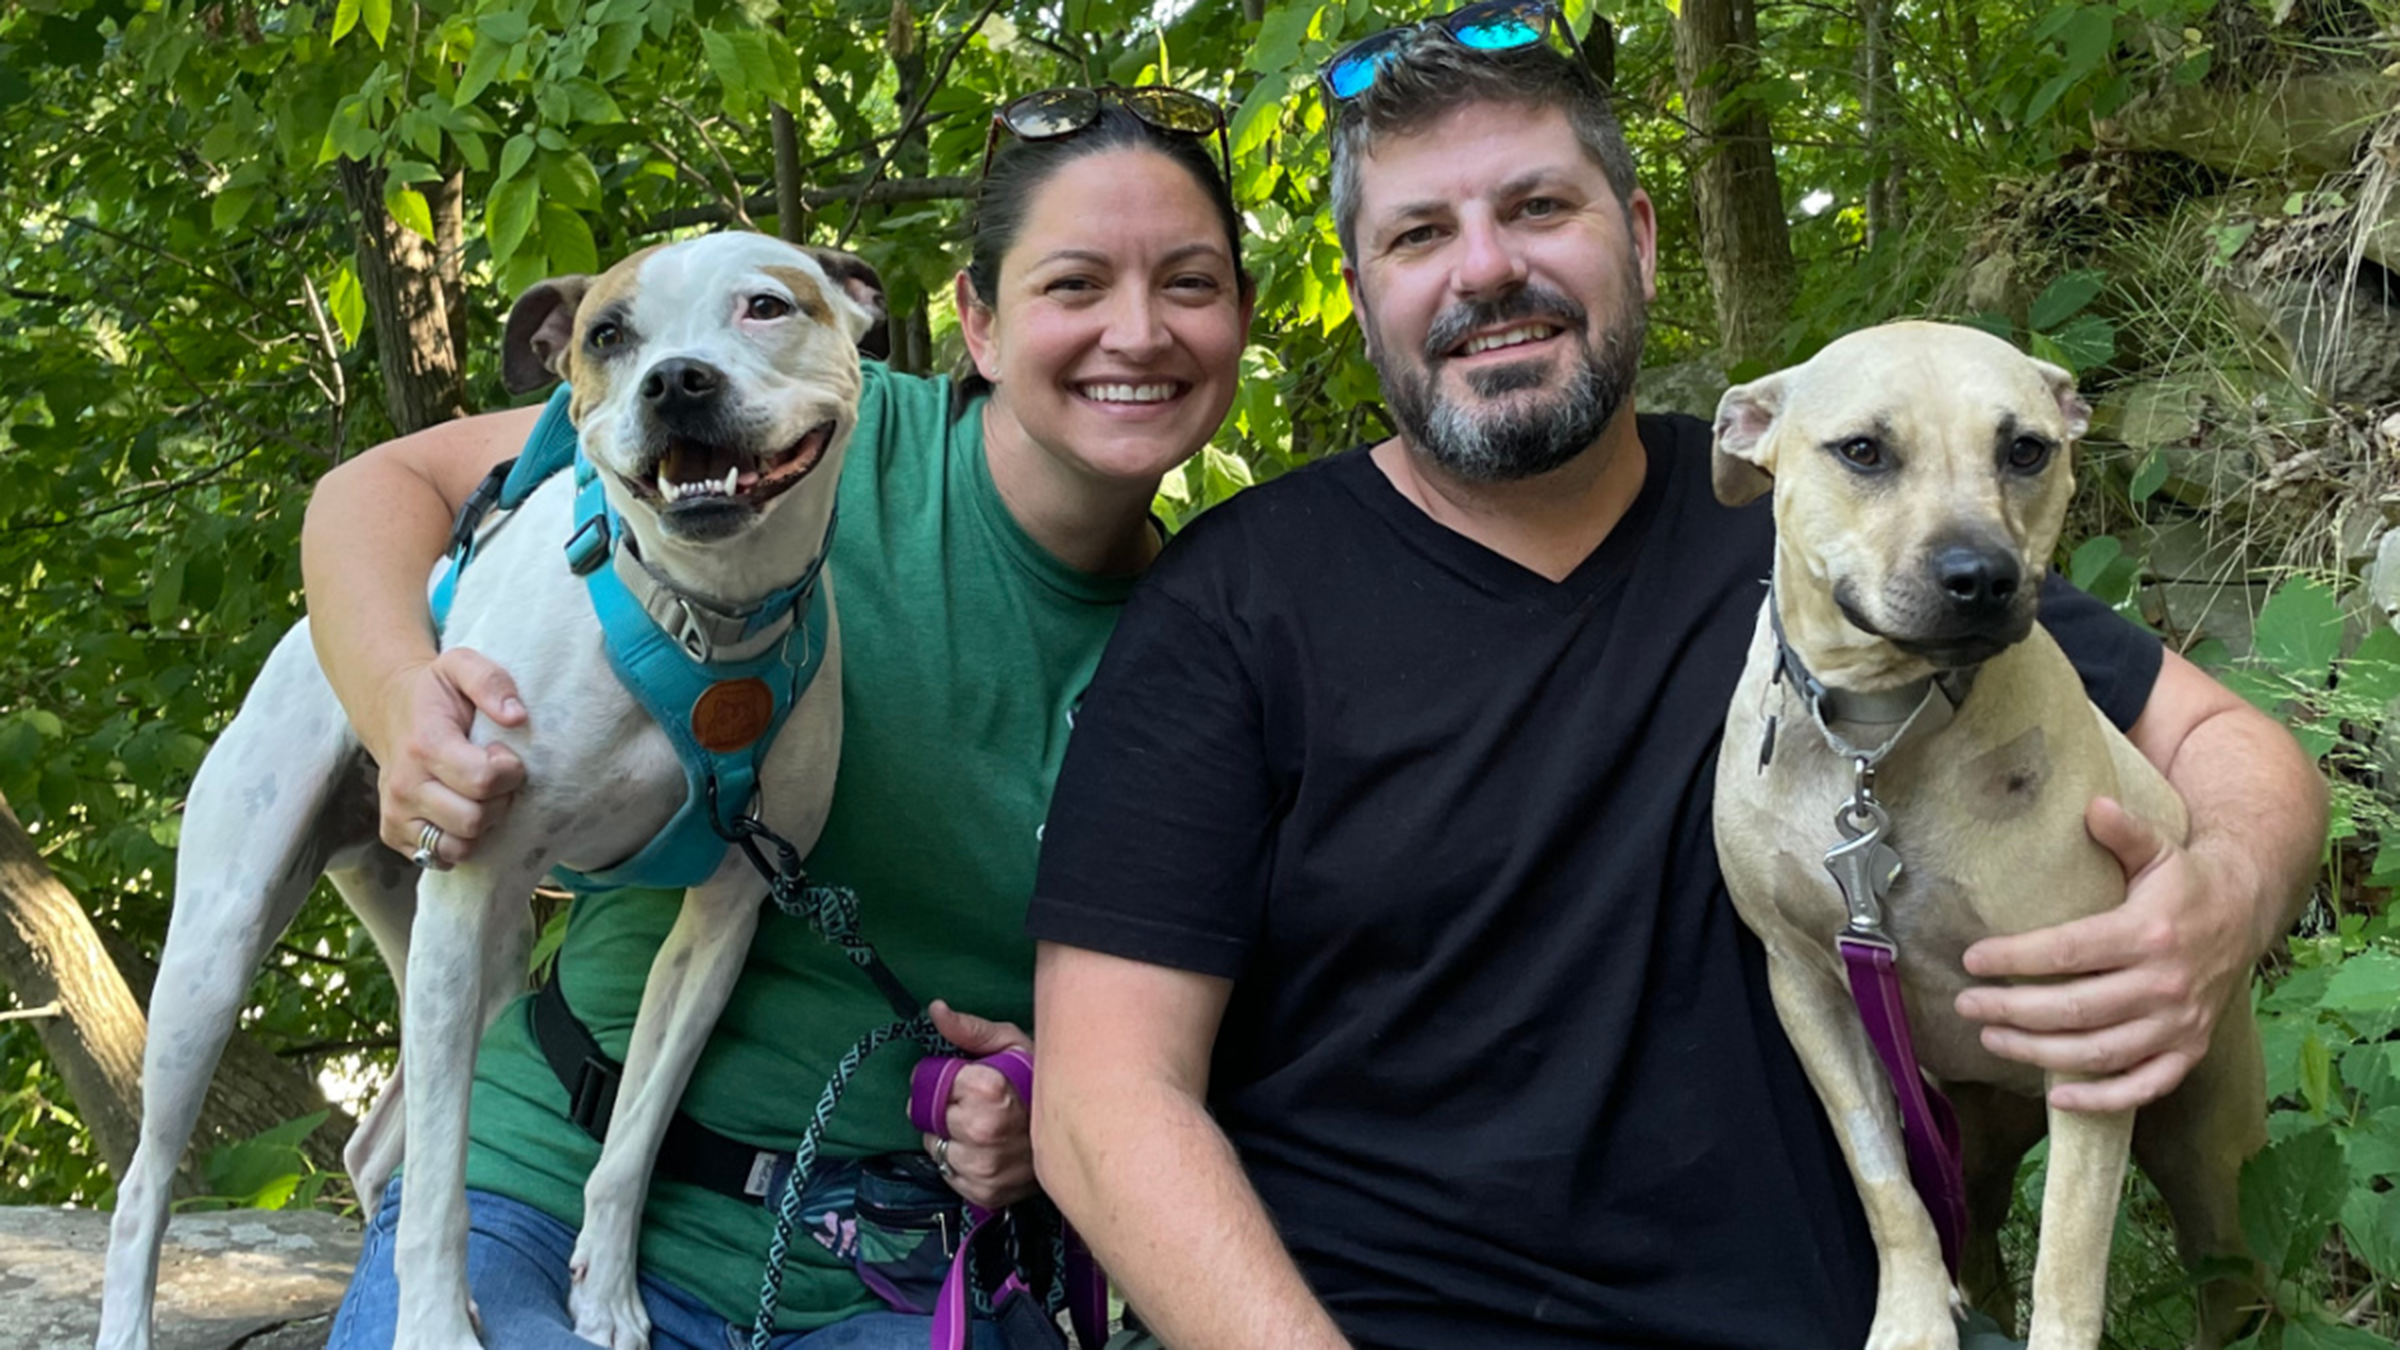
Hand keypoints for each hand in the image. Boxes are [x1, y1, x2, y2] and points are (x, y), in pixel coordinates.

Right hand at [371, 648, 528, 865]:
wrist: (391, 710)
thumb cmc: (435, 693)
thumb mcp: (461, 666)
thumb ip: (491, 681)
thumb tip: (516, 716)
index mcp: (425, 745)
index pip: (482, 780)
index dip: (508, 771)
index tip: (505, 755)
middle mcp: (404, 785)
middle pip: (473, 820)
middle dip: (499, 801)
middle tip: (496, 778)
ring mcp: (395, 813)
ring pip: (458, 847)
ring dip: (481, 826)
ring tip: (480, 797)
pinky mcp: (393, 834)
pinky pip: (438, 858)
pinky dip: (459, 843)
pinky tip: (462, 813)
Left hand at [922, 1000, 1036, 1209]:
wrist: (1087, 1130)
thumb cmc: (1047, 1086)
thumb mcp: (1014, 1044)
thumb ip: (971, 1030)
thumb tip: (937, 1011)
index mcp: (988, 1089)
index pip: (932, 1083)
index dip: (947, 1079)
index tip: (965, 1079)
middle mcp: (983, 1131)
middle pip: (930, 1117)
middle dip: (947, 1107)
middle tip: (978, 1103)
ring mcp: (984, 1166)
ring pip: (937, 1147)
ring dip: (953, 1137)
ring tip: (986, 1127)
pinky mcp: (985, 1191)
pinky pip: (951, 1173)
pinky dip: (963, 1162)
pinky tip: (988, 1149)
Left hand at [1954, 796, 2255, 1111]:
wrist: (2246, 913)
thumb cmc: (2184, 881)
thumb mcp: (2157, 849)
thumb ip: (2122, 831)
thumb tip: (2092, 803)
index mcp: (2148, 934)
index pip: (2068, 952)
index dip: (2015, 959)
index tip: (1971, 959)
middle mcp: (2165, 984)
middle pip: (2075, 1010)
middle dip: (2012, 1011)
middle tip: (1966, 1006)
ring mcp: (2179, 1024)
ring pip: (2100, 1052)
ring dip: (2040, 1053)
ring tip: (1991, 1040)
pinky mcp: (2190, 1050)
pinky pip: (2145, 1085)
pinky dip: (2104, 1099)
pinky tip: (2059, 1097)